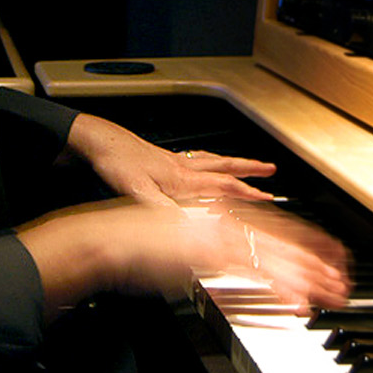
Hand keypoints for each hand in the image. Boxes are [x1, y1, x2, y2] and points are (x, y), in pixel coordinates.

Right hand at [16, 197, 351, 318]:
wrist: (113, 237)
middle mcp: (227, 221)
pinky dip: (279, 291)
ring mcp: (220, 240)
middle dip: (317, 261)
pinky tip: (299, 304)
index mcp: (222, 214)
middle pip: (285, 240)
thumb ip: (213, 247)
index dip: (308, 238)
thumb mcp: (185, 239)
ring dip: (308, 278)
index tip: (332, 250)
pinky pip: (253, 277)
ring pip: (277, 258)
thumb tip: (235, 260)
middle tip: (343, 278)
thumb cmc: (139, 241)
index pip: (276, 223)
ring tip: (333, 293)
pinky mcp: (210, 260)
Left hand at [64, 113, 276, 205]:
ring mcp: (175, 162)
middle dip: (250, 170)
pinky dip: (209, 161)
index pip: (223, 185)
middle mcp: (183, 168)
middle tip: (270, 170)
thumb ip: (165, 210)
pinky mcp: (164, 160)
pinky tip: (205, 165)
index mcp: (182, 179)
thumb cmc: (119, 163)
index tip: (266, 197)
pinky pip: (197, 160)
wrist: (102, 143)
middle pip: (225, 167)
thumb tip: (187, 229)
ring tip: (248, 164)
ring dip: (234, 163)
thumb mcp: (139, 191)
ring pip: (213, 161)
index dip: (246, 193)